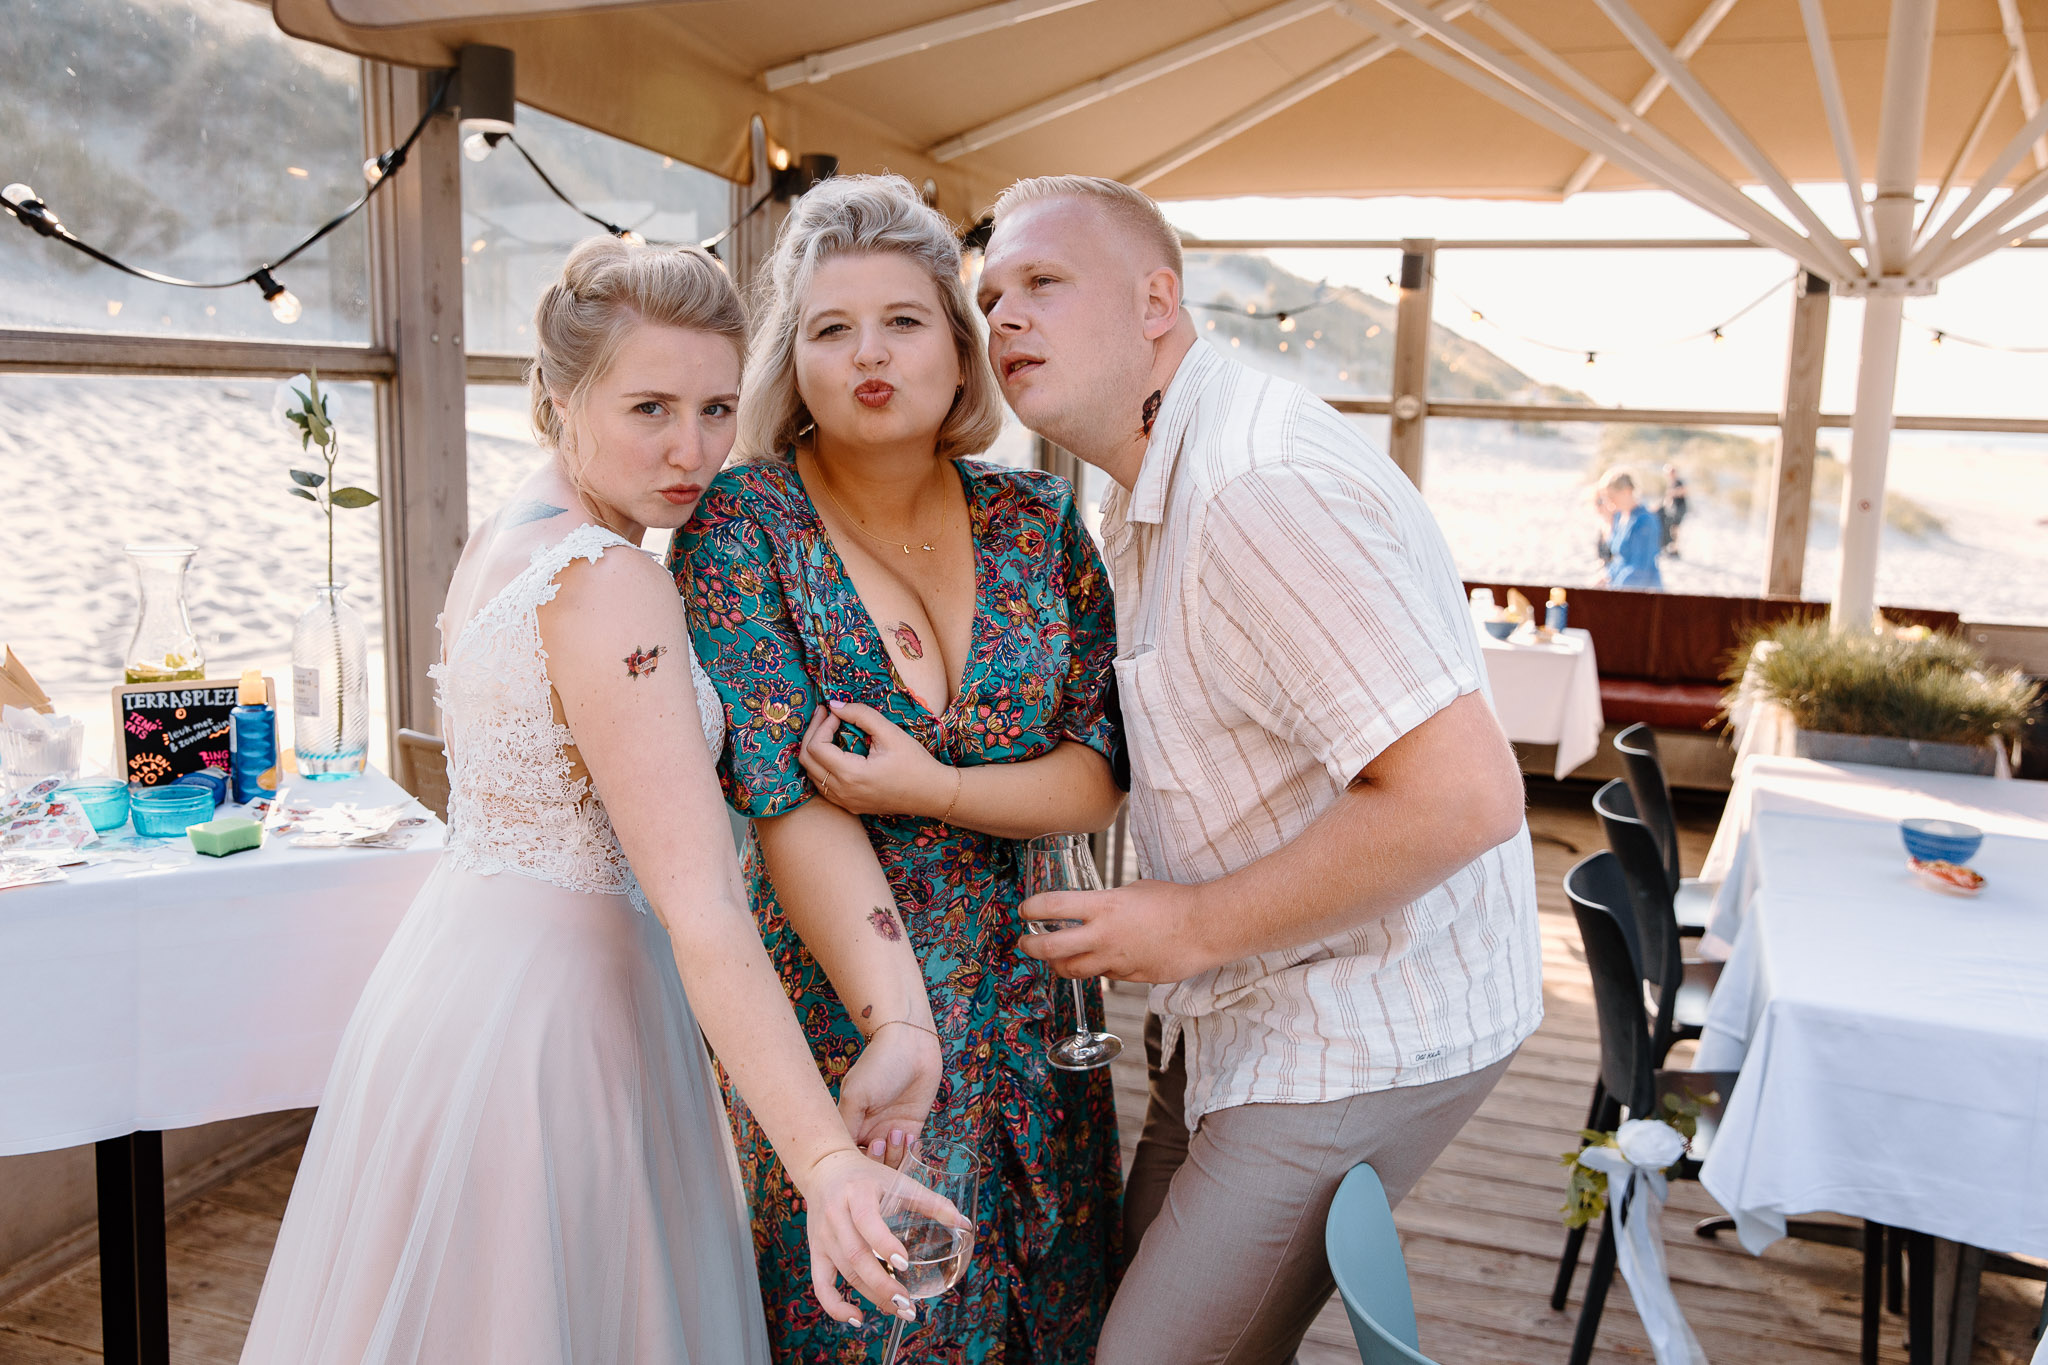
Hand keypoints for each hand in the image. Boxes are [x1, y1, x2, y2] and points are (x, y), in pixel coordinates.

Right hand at [790, 1146, 968, 1326]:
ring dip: (871, 1296)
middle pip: (855, 1255)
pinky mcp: (816, 1251)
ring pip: (844, 1272)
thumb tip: (964, 1224)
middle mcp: (835, 1216)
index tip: (905, 1264)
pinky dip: (835, 1306)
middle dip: (882, 1284)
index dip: (884, 1244)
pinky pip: (821, 1284)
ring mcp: (822, 1236)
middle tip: (907, 1303)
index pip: (866, 1222)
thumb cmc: (867, 1176)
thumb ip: (931, 1201)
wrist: (825, 1168)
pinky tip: (857, 1318)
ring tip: (899, 1310)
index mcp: (856, 1194)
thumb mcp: (897, 1180)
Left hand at [800, 701, 952, 818]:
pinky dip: (822, 765)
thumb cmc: (915, 763)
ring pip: (812, 774)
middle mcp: (842, 792)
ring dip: (815, 750)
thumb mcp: (890, 733)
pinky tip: (835, 751)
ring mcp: (844, 802)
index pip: (816, 747)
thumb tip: (834, 705)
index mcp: (851, 775)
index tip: (837, 713)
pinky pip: (823, 785)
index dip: (821, 725)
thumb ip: (861, 715)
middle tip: (826, 715)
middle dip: (812, 733)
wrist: (931, 794)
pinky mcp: (849, 806)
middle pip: (806, 761)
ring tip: (829, 729)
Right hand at [837, 1019, 942, 1157]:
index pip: (848, 1158)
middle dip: (877, 1161)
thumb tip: (841, 1156)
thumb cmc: (879, 1065)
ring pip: (891, 1164)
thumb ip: (847, 1125)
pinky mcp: (911, 1127)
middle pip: (870, 1166)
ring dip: (894, 1156)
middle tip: (881, 1140)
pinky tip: (909, 1135)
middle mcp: (869, 1131)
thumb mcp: (856, 1095)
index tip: (866, 1148)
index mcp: (850, 1124)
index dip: (857, 1162)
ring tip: (896, 1132)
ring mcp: (890, 1130)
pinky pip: (910, 1154)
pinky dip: (911, 1153)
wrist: (911, 1043)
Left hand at [1017, 879, 1217, 983]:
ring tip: (1053, 958)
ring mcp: (1116, 960)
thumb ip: (1108, 902)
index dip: (1031, 908)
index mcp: (1104, 907)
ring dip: (1057, 964)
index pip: (1053, 907)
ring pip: (1072, 971)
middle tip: (1025, 942)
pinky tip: (1097, 961)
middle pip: (1051, 948)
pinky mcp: (1130, 977)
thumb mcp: (1133, 891)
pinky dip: (1094, 969)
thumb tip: (1094, 908)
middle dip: (1031, 946)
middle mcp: (1104, 936)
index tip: (1025, 910)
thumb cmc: (1174, 901)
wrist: (1206, 928)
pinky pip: (1103, 976)